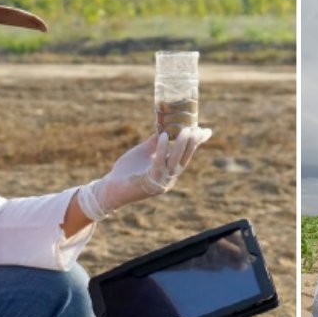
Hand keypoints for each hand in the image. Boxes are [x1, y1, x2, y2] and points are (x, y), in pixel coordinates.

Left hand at [75, 126, 211, 218]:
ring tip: (186, 130)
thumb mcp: (143, 153)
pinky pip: (159, 164)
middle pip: (184, 159)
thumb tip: (164, 128)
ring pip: (175, 162)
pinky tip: (164, 136)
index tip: (206, 131)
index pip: (185, 156)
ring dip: (181, 146)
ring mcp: (161, 182)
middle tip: (197, 128)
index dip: (196, 144)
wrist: (111, 188)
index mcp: (168, 172)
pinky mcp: (150, 183)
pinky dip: (162, 150)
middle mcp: (168, 178)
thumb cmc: (126, 171)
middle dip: (192, 144)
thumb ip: (155, 143)